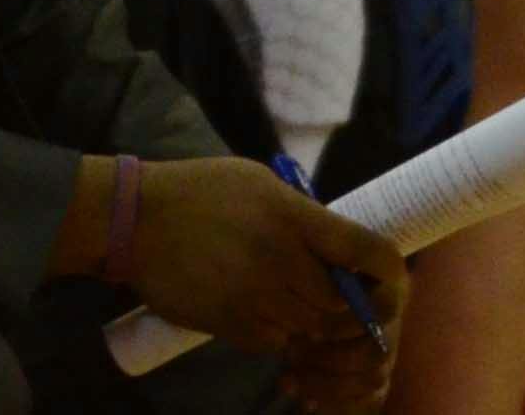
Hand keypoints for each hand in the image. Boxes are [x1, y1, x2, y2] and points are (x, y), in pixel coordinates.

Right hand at [126, 155, 405, 406]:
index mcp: (294, 218)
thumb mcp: (259, 183)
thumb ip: (303, 216)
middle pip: (342, 305)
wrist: (136, 220)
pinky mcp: (234, 327)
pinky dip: (278, 333)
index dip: (388, 273)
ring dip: (312, 321)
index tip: (385, 279)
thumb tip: (337, 247)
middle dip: (345, 305)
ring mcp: (258, 299)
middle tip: (334, 293)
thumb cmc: (200, 191)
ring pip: (312, 329)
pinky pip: (277, 342)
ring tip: (292, 296)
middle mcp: (283, 262)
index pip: (367, 251)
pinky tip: (258, 306)